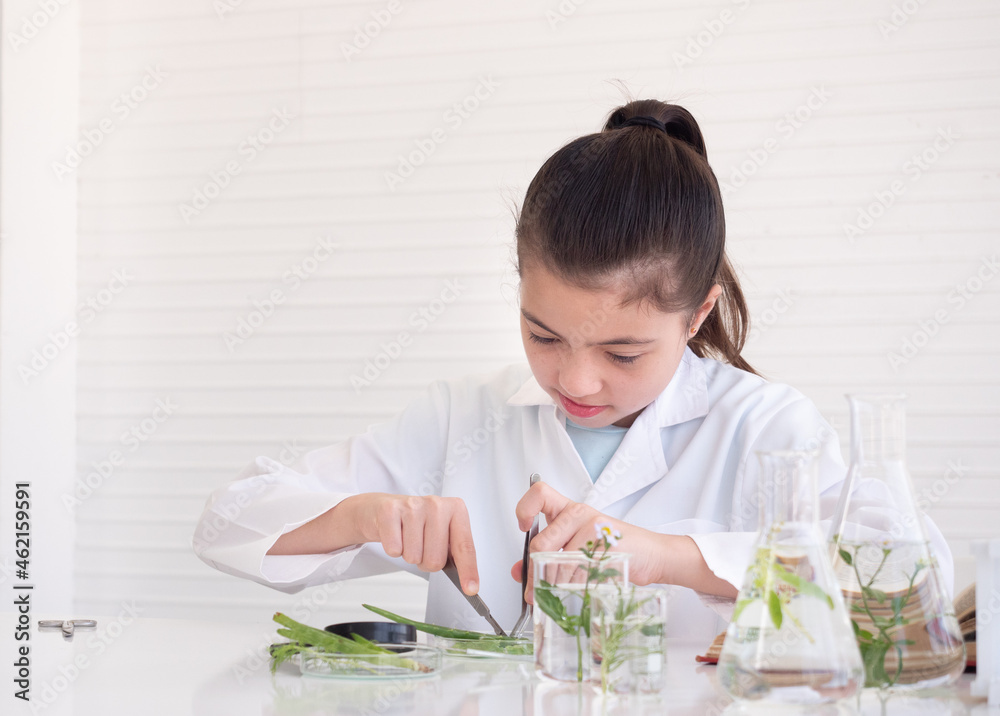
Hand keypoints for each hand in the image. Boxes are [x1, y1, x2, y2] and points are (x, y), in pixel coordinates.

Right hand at [352, 493, 480, 594]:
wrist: (387, 509)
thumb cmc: (418, 524)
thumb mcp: (442, 533)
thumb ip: (455, 552)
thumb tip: (467, 583)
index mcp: (455, 509)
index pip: (464, 546)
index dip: (468, 570)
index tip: (471, 589)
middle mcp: (436, 505)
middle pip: (436, 559)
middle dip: (426, 562)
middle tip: (421, 547)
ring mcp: (413, 506)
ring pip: (413, 557)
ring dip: (409, 555)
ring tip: (407, 539)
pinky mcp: (390, 510)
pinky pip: (394, 550)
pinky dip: (393, 550)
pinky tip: (395, 535)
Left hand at [508, 482, 666, 602]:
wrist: (652, 554)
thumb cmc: (614, 549)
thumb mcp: (576, 547)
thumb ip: (547, 555)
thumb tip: (518, 572)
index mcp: (569, 509)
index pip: (538, 494)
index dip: (524, 509)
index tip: (524, 527)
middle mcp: (578, 513)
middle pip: (541, 543)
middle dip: (534, 573)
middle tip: (533, 588)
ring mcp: (592, 528)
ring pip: (557, 563)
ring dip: (554, 585)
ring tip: (559, 590)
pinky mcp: (604, 545)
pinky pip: (577, 572)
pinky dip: (573, 586)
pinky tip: (580, 585)